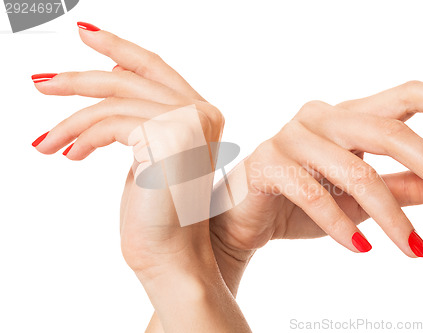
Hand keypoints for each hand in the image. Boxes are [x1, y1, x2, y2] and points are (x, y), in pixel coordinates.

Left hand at [32, 22, 249, 332]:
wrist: (172, 258)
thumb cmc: (158, 214)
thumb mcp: (146, 154)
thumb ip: (137, 116)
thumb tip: (106, 79)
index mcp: (202, 114)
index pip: (155, 68)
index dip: (120, 46)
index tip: (87, 35)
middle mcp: (202, 112)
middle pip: (130, 75)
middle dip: (79, 77)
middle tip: (40, 83)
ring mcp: (189, 121)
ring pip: (114, 98)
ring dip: (71, 120)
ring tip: (46, 142)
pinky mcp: (169, 135)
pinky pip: (110, 121)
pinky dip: (82, 136)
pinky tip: (69, 154)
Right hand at [210, 81, 422, 268]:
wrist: (242, 220)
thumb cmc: (300, 202)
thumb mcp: (360, 197)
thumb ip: (405, 186)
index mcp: (344, 117)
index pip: (398, 98)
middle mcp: (319, 118)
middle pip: (384, 129)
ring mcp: (290, 137)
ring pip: (354, 170)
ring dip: (390, 214)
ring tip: (415, 249)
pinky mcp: (267, 164)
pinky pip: (312, 194)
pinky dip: (341, 226)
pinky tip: (362, 249)